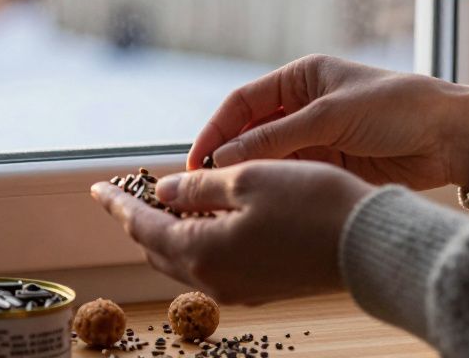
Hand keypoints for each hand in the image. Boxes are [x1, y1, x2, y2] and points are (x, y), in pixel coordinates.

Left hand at [91, 161, 372, 303]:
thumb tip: (164, 191)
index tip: (97, 188)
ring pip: (184, 258)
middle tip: (124, 194)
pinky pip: (211, 264)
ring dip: (167, 230)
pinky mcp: (261, 286)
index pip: (142, 225)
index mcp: (200, 251)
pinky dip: (196, 240)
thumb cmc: (312, 206)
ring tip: (162, 201)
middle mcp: (213, 278)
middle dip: (138, 218)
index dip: (117, 203)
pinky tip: (204, 219)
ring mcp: (238, 287)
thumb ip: (197, 188)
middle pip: (157, 247)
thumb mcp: (247, 180)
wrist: (371, 247)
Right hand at [189, 55, 468, 191]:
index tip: (196, 160)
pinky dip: (274, 191)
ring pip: (268, 161)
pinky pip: (291, 179)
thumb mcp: (331, 115)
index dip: (216, 130)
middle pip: (250, 134)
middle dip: (226, 158)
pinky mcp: (329, 168)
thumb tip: (225, 157)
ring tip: (225, 201)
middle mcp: (302, 108)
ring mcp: (315, 140)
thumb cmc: (399, 107)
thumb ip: (277, 137)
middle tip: (202, 188)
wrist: (453, 138)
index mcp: (300, 79)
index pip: (242, 103)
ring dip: (248, 178)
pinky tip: (259, 205)